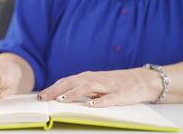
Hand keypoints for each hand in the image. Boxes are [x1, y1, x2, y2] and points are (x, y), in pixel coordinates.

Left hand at [37, 68, 161, 106]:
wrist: (141, 80)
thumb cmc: (115, 83)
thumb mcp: (96, 83)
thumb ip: (81, 87)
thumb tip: (61, 94)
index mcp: (88, 77)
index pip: (66, 81)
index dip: (53, 88)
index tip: (40, 96)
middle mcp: (95, 79)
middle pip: (72, 83)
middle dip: (56, 91)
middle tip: (43, 99)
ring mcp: (107, 86)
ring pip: (88, 88)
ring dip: (73, 93)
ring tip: (61, 100)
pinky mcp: (120, 94)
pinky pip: (109, 99)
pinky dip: (99, 102)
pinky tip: (90, 105)